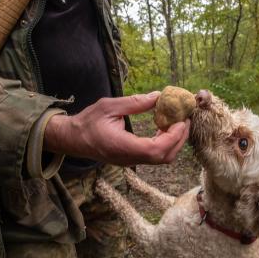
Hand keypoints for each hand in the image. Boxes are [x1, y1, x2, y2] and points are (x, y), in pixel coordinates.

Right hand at [44, 92, 189, 165]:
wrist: (73, 139)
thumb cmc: (88, 122)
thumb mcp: (109, 106)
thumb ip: (134, 103)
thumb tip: (158, 96)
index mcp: (123, 147)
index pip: (156, 149)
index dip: (173, 137)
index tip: (181, 121)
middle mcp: (130, 158)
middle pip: (164, 157)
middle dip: (179, 139)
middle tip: (185, 119)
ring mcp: (132, 161)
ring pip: (162, 159)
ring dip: (174, 142)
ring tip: (177, 122)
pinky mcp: (132, 159)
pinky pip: (155, 156)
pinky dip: (166, 143)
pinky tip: (164, 128)